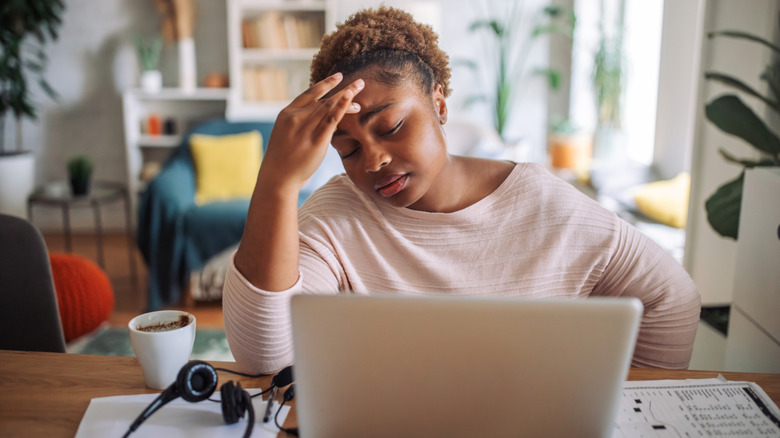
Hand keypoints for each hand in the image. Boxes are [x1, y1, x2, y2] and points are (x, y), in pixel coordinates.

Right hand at [258, 72, 363, 193]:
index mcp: (287, 113)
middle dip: (344, 89)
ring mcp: (306, 127)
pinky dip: (342, 107)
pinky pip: (332, 120)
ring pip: (330, 106)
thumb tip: (320, 120)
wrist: (277, 177)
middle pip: (324, 99)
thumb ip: (300, 125)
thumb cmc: (281, 161)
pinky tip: (351, 99)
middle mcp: (296, 117)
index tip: (339, 77)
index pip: (309, 94)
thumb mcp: (286, 136)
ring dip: (347, 95)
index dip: (325, 84)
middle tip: (360, 82)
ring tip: (361, 86)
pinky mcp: (316, 140)